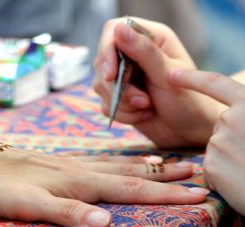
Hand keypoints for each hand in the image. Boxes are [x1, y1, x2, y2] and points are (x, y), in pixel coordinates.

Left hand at [0, 147, 209, 226]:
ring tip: (166, 164)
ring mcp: (70, 162)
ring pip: (115, 163)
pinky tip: (118, 161)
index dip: (165, 193)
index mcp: (79, 181)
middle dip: (164, 175)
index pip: (131, 187)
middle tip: (192, 173)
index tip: (194, 193)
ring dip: (145, 165)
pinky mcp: (59, 161)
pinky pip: (98, 159)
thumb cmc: (0, 186)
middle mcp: (80, 168)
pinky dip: (118, 161)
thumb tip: (106, 222)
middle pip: (131, 172)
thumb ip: (68, 212)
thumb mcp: (30, 205)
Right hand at [93, 17, 225, 147]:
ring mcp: (125, 76)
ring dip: (123, 102)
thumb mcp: (167, 75)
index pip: (113, 31)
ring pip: (101, 85)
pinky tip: (143, 115)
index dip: (107, 50)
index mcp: (150, 39)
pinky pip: (105, 104)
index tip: (111, 75)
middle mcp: (134, 55)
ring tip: (147, 107)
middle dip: (119, 87)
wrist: (191, 131)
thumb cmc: (190, 100)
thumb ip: (144, 52)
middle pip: (102, 62)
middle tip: (143, 100)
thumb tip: (120, 28)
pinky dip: (123, 114)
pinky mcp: (119, 97)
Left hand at [170, 69, 244, 214]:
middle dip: (234, 137)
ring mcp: (218, 142)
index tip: (172, 75)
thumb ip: (243, 113)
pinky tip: (242, 182)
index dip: (193, 78)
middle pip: (221, 125)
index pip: (216, 84)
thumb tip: (230, 111)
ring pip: (216, 147)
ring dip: (231, 157)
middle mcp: (230, 119)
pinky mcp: (211, 165)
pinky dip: (225, 176)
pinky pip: (213, 168)